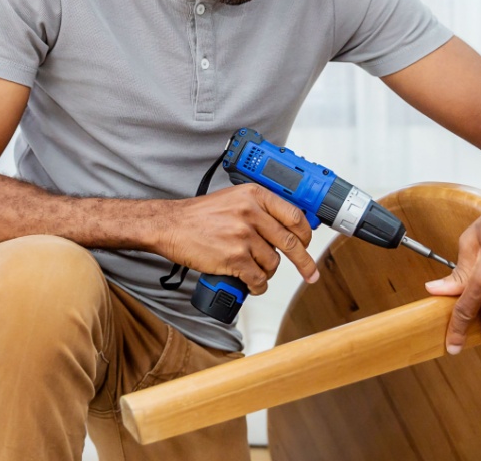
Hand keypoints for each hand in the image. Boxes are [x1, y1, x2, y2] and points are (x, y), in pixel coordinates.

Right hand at [161, 184, 319, 294]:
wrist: (170, 226)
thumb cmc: (199, 216)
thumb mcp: (234, 199)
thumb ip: (259, 208)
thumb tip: (286, 227)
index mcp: (254, 195)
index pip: (294, 215)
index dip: (306, 234)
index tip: (308, 244)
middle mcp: (251, 213)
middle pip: (290, 242)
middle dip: (304, 262)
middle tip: (309, 273)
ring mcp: (243, 236)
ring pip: (273, 263)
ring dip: (268, 272)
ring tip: (256, 271)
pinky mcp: (234, 257)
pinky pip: (258, 278)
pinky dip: (258, 285)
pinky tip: (252, 284)